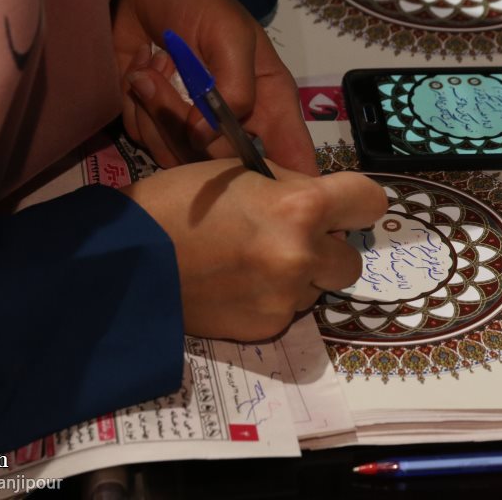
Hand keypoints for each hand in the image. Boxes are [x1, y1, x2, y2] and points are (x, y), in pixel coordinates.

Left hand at [113, 0, 317, 174]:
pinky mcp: (158, 132)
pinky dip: (137, 107)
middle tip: (168, 70)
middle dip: (186, 121)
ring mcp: (196, 136)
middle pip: (223, 170)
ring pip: (179, 160)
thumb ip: (233, 90)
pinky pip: (146, 143)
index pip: (294, 164)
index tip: (270, 193)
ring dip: (157, 109)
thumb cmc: (202, 5)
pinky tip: (142, 72)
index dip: (291, 188)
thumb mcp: (231, 36)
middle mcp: (238, 131)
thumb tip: (203, 138)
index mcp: (271, 108)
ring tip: (154, 64)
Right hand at [119, 160, 387, 341]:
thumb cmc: (181, 202)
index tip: (341, 205)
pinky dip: (272, 298)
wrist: (131, 260)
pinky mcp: (267, 328)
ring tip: (251, 262)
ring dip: (299, 276)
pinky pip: (288, 310)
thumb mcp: (242, 172)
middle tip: (289, 238)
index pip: (370, 202)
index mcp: (301, 208)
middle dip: (326, 248)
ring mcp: (286, 298)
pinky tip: (237, 285)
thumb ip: (290, 186)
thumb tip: (320, 201)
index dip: (355, 201)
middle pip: (351, 259)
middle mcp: (303, 257)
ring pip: (318, 288)